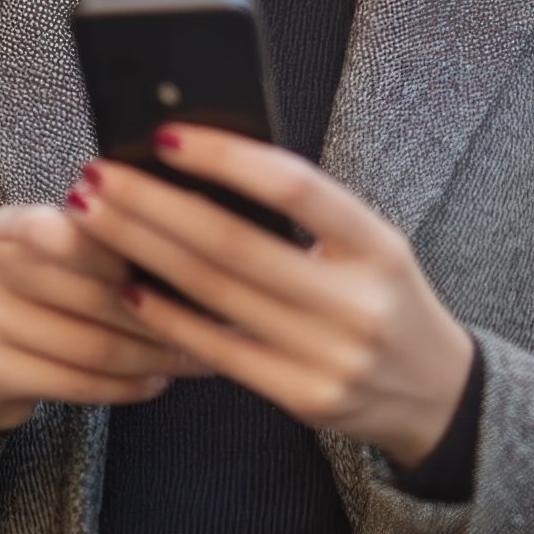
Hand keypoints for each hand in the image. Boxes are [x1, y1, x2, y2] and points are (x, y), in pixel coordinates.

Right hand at [0, 199, 213, 436]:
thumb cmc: (16, 303)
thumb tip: (193, 229)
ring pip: (90, 341)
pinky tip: (153, 383)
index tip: (196, 261)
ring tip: (194, 358)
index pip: (78, 226)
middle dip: (165, 312)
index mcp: (7, 223)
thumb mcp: (39, 260)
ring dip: (154, 356)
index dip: (138, 245)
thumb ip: (95, 244)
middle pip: (95, 289)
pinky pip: (71, 380)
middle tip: (216, 323)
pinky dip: (123, 386)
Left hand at [66, 123, 476, 467]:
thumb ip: (306, 216)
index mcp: (378, 244)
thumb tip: (203, 169)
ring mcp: (332, 354)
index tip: (164, 137)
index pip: (295, 187)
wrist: (436, 391)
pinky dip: (169, 319)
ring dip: (145, 254)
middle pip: (235, 244)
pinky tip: (129, 291)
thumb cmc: (384, 298)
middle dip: (153, 208)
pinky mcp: (304, 397)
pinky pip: (221, 351)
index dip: (226, 159)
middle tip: (97, 179)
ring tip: (97, 222)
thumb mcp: (370, 246)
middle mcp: (358, 300)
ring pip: (217, 295)